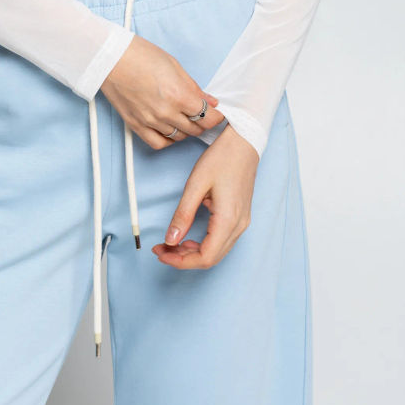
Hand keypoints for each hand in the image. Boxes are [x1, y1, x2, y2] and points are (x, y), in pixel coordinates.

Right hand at [99, 35, 225, 149]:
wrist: (110, 58)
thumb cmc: (141, 55)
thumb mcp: (174, 66)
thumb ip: (194, 88)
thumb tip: (210, 101)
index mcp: (179, 94)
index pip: (208, 117)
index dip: (217, 116)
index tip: (218, 113)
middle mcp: (166, 112)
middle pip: (195, 129)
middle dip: (203, 122)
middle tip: (203, 113)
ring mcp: (150, 121)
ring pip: (178, 137)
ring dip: (186, 130)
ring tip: (185, 118)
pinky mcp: (136, 125)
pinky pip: (158, 143)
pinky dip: (168, 140)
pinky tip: (170, 130)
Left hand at [151, 125, 259, 269]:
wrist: (244, 142)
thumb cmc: (222, 158)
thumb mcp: (196, 184)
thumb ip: (183, 214)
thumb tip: (170, 240)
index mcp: (228, 220)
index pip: (205, 257)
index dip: (181, 262)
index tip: (161, 253)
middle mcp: (239, 226)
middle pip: (211, 258)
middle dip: (183, 259)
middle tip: (161, 249)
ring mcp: (242, 223)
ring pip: (216, 252)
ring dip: (192, 252)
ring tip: (171, 244)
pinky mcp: (240, 217)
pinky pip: (221, 241)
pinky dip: (203, 244)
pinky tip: (188, 237)